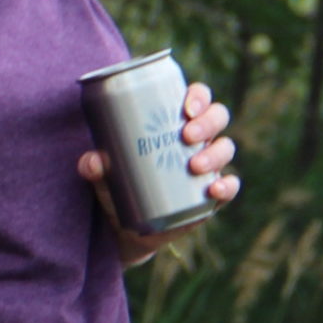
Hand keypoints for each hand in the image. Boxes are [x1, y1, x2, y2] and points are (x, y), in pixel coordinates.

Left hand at [77, 80, 239, 265]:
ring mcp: (208, 166)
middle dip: (207, 122)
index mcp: (174, 122)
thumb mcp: (104, 174)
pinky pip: (230, 187)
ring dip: (215, 153)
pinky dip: (228, 186)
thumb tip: (93, 161)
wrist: (127, 225)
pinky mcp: (212, 195)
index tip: (186, 107)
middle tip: (187, 135)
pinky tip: (215, 189)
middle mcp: (196, 140)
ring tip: (194, 165)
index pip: (196, 98)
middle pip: (217, 117)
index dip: (199, 96)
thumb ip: (93, 166)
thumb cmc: (119, 184)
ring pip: (225, 148)